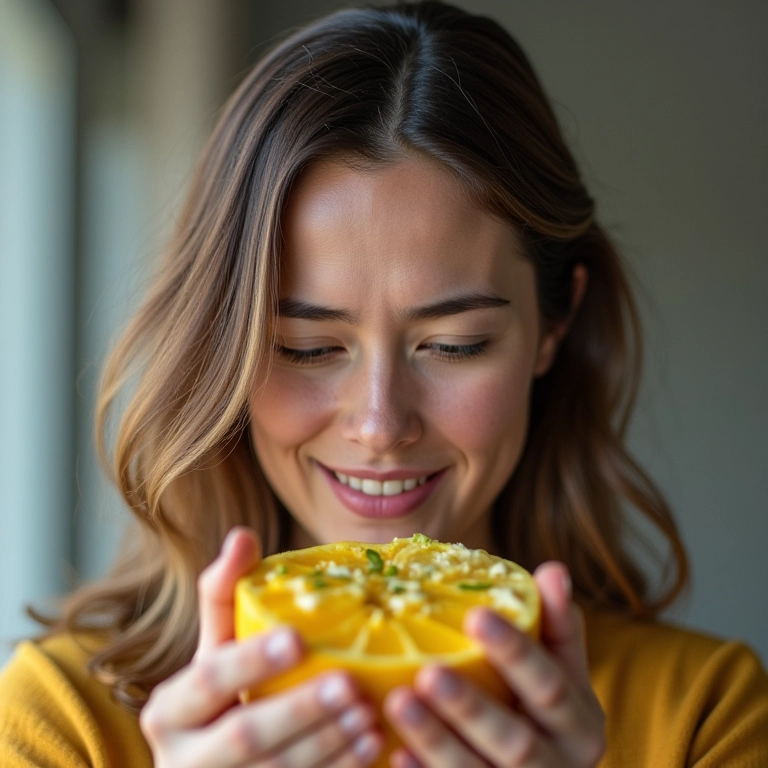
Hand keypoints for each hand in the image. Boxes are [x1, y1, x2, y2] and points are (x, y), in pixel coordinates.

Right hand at [140, 527, 383, 766]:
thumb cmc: (220, 699)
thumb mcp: (214, 650)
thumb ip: (225, 596)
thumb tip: (244, 534)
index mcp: (170, 709)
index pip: (208, 680)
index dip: (252, 661)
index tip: (297, 639)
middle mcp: (183, 759)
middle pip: (243, 738)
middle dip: (299, 712)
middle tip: (349, 685)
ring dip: (326, 746)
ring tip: (369, 716)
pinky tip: (372, 748)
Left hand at [383, 562, 604, 766]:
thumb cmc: (547, 705)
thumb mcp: (563, 667)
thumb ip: (557, 623)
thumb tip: (554, 570)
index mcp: (581, 724)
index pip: (550, 686)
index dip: (514, 652)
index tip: (475, 615)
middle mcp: (559, 767)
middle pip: (514, 742)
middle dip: (470, 707)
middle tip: (427, 672)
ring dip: (436, 741)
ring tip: (397, 702)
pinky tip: (395, 753)